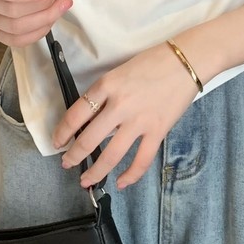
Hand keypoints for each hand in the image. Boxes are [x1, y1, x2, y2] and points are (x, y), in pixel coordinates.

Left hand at [51, 42, 199, 189]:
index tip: (58, 141)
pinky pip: (141, 160)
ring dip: (96, 172)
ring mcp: (139, 121)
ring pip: (111, 155)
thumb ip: (106, 95)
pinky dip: (130, 175)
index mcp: (107, 85)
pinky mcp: (157, 131)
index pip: (76, 114)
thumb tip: (92, 120)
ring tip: (86, 181)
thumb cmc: (153, 62)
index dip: (63, 132)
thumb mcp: (120, 72)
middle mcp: (119, 105)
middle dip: (74, 156)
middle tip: (67, 163)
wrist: (185, 61)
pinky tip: (121, 182)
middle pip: (88, 138)